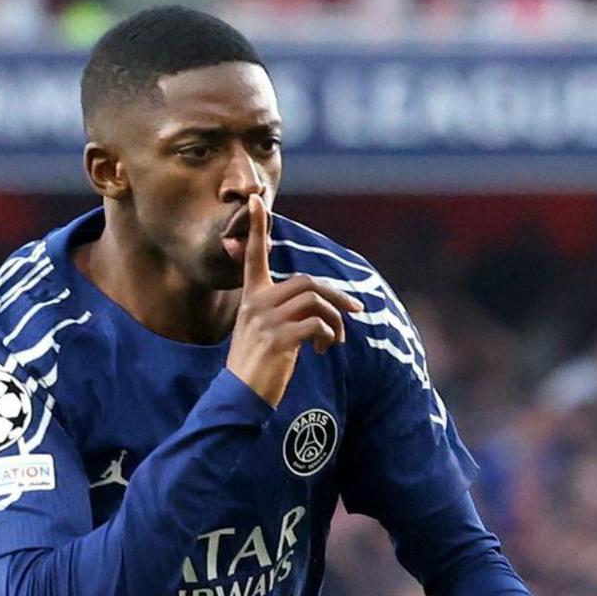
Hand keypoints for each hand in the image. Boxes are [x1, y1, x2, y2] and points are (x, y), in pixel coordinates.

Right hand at [225, 195, 363, 407]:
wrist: (241, 396)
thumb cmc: (257, 363)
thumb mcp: (263, 329)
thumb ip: (281, 310)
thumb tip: (318, 303)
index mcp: (252, 297)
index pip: (253, 255)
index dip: (255, 227)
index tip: (255, 199)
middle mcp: (257, 303)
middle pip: (307, 282)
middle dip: (336, 297)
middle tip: (355, 312)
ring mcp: (267, 321)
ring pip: (315, 302)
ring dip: (336, 321)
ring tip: (335, 340)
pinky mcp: (279, 339)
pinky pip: (317, 325)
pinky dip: (329, 335)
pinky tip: (324, 349)